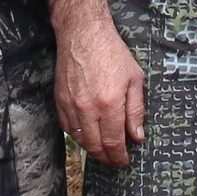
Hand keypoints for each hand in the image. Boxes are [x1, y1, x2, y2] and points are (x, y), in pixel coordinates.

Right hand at [56, 13, 146, 167]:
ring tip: (102, 150)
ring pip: (79, 139)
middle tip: (114, 160)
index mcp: (109, 104)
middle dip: (106, 157)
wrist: (83, 34)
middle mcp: (88, 109)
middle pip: (94, 146)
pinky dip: (77, 135)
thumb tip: (137, 136)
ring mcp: (70, 106)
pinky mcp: (59, 100)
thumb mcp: (134, 79)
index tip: (124, 161)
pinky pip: (67, 127)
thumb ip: (136, 110)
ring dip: (91, 149)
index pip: (113, 142)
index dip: (119, 156)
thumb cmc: (112, 53)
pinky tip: (86, 134)